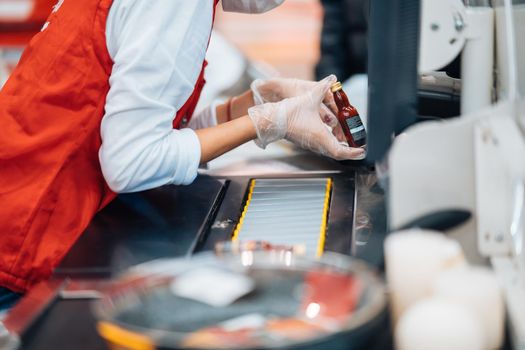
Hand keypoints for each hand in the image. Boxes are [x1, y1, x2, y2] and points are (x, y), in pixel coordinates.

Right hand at [248, 76, 364, 160]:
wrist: (272, 120)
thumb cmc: (289, 113)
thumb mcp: (310, 98)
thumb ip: (323, 88)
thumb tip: (332, 79)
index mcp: (321, 136)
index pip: (341, 151)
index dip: (353, 153)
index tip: (361, 151)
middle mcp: (316, 143)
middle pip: (337, 153)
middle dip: (349, 150)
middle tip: (358, 146)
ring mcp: (310, 144)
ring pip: (329, 150)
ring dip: (340, 146)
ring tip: (348, 139)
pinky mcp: (305, 141)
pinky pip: (322, 146)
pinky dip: (331, 143)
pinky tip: (333, 135)